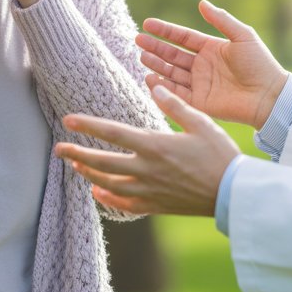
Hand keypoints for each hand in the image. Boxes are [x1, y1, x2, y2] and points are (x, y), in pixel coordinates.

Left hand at [55, 85, 240, 215]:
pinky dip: (108, 198)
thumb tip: (154, 85)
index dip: (88, 125)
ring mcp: (150, 191)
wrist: (234, 194)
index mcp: (155, 146)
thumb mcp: (201, 123)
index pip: (113, 133)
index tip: (68, 120)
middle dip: (77, 154)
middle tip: (58, 149)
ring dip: (89, 174)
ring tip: (75, 165)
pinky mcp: (156, 205)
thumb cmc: (220, 155)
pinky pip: (125, 204)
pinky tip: (98, 191)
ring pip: (109, 184)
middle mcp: (147, 170)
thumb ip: (175, 105)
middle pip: (103, 162)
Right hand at [137, 0, 287, 129]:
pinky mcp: (199, 102)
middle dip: (155, 47)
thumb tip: (202, 3)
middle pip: (173, 54)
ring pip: (171, 73)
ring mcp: (200, 84)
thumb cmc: (260, 63)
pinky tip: (150, 76)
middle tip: (137, 40)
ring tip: (142, 56)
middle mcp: (202, 66)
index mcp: (211, 48)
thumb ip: (221, 20)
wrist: (269, 95)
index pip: (183, 37)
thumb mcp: (243, 35)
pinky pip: (176, 93)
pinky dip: (163, 86)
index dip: (165, 31)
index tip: (147, 24)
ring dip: (156, 64)